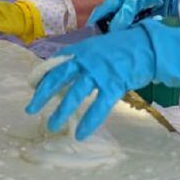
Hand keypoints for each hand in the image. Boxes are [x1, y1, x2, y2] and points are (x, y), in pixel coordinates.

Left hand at [26, 19, 179, 138]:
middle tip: (30, 109)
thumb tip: (70, 72)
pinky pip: (99, 106)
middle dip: (42, 94)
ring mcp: (99, 72)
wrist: (149, 46)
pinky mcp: (114, 84)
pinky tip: (81, 134)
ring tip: (52, 125)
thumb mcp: (98, 48)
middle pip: (58, 78)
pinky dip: (89, 121)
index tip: (31, 86)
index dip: (41, 75)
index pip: (55, 64)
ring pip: (75, 94)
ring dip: (62, 111)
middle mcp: (86, 60)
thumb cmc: (124, 47)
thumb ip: (83, 58)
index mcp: (80, 50)